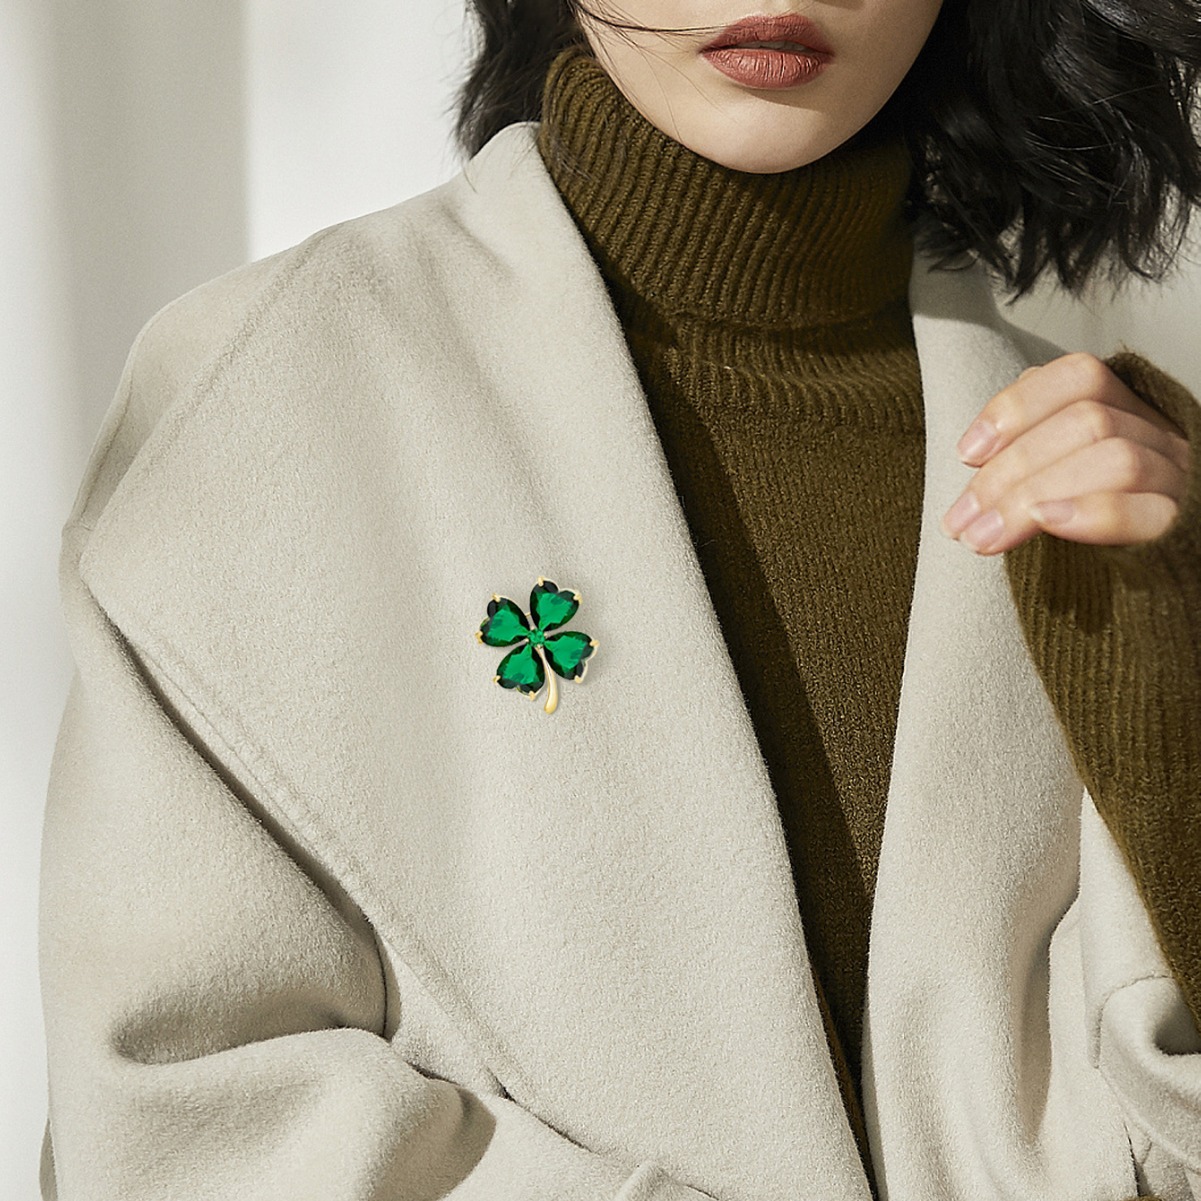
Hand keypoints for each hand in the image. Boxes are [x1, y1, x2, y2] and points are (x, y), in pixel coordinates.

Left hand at [940, 352, 1191, 554]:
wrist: (1153, 596)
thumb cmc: (1094, 542)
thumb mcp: (1060, 484)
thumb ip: (1034, 456)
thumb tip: (976, 452)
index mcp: (1130, 415)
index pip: (1080, 377)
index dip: (1017, 406)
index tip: (966, 455)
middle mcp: (1162, 438)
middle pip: (1087, 422)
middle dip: (1008, 471)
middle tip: (960, 520)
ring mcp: (1181, 481)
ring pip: (1116, 459)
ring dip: (1032, 497)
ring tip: (983, 538)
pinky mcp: (1189, 529)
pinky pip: (1154, 512)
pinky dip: (1095, 512)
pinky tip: (1048, 522)